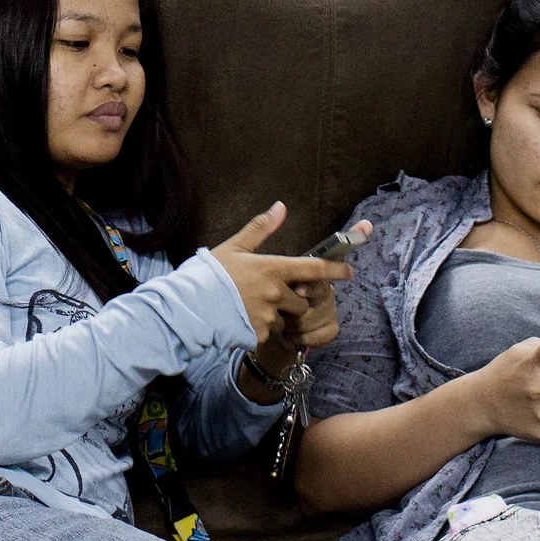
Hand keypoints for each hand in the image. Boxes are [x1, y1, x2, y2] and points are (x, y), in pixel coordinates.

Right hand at [211, 203, 351, 348]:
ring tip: (252, 306)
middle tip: (271, 294)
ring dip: (278, 315)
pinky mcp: (260, 334)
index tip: (349, 271)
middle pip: (302, 301)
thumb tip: (280, 206)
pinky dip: (262, 327)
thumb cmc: (210, 273)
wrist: (189, 306)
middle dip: (294, 300)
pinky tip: (244, 318)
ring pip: (287, 319)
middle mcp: (276, 293)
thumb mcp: (235, 246)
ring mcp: (268, 315)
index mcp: (272, 268)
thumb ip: (261, 228)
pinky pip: (270, 331)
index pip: (314, 268)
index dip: (335, 270)